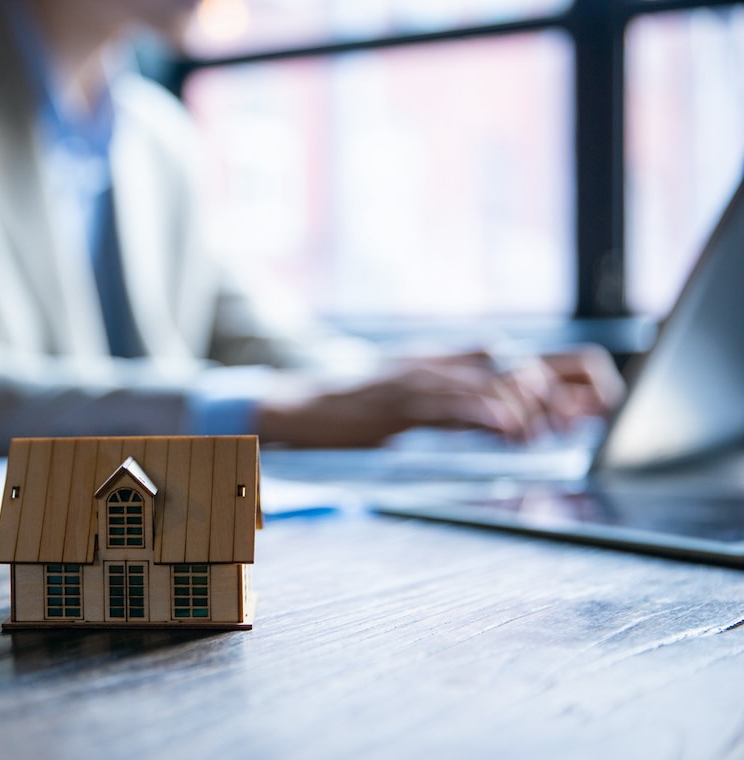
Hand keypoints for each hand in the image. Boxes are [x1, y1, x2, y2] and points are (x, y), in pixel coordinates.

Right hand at [253, 345, 624, 447]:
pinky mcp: (399, 397)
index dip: (583, 381)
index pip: (542, 358)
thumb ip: (481, 410)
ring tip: (535, 436)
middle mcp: (450, 360)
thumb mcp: (431, 403)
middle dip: (557, 401)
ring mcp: (424, 375)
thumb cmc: (366, 407)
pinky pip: (448, 401)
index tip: (601, 410)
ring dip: (523, 410)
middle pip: (528, 368)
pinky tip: (503, 426)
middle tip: (567, 431)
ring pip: (491, 382)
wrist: (304, 403)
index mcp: (464, 360)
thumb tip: (539, 424)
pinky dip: (481, 411)